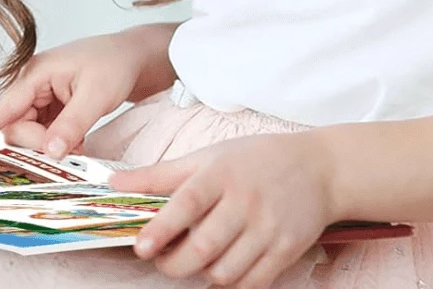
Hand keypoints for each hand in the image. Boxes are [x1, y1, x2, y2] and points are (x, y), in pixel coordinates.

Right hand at [0, 23, 176, 158]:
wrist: (136, 57)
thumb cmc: (115, 65)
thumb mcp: (96, 95)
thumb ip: (72, 124)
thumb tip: (51, 152)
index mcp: (38, 73)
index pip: (7, 105)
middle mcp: (36, 84)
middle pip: (18, 125)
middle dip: (36, 143)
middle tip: (68, 150)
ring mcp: (45, 95)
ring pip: (32, 131)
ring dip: (48, 144)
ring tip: (77, 145)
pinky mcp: (55, 106)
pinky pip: (45, 132)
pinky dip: (57, 142)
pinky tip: (77, 143)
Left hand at [108, 130, 334, 285]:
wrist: (318, 168)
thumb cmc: (253, 160)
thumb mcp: (207, 157)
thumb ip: (160, 174)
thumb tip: (115, 184)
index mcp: (221, 173)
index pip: (186, 204)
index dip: (161, 229)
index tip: (140, 247)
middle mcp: (245, 201)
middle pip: (203, 248)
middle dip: (175, 263)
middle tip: (161, 259)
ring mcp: (268, 228)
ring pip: (225, 272)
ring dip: (202, 275)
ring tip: (195, 261)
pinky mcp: (286, 251)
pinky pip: (251, 283)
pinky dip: (230, 283)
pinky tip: (222, 268)